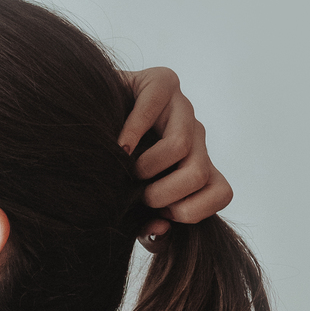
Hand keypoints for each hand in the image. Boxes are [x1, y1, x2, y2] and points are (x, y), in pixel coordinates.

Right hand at [118, 67, 233, 243]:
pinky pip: (153, 106)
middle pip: (199, 174)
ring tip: (127, 169)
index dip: (192, 211)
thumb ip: (148, 228)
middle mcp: (195, 136)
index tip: (161, 213)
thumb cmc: (113, 173)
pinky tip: (118, 147)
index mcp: (197, 164)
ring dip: (147, 168)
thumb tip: (160, 228)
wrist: (88, 125)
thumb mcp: (132, 206)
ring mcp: (181, 107)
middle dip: (164, 195)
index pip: (222, 193)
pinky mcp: (160, 82)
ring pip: (181, 146)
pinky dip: (132, 132)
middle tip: (139, 195)